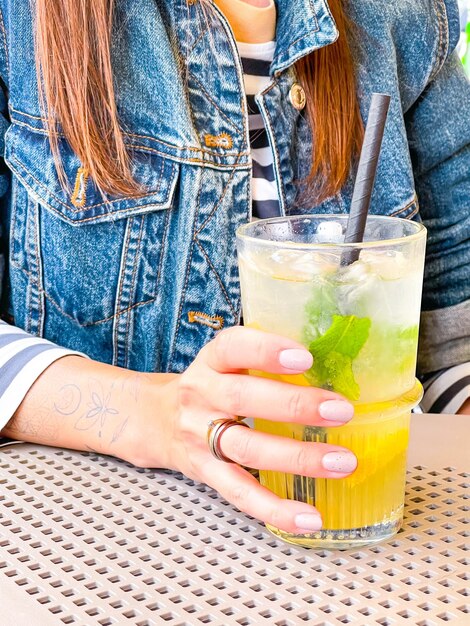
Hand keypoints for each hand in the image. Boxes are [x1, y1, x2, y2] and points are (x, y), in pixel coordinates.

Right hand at [130, 327, 356, 534]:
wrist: (154, 420)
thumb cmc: (209, 386)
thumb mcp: (225, 363)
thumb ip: (263, 362)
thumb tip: (337, 363)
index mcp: (211, 362)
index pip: (233, 348)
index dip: (265, 351)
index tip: (305, 358)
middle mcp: (201, 395)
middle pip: (242, 398)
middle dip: (294, 405)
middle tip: (341, 410)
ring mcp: (201, 437)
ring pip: (247, 448)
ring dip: (297, 457)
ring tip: (342, 461)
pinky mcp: (206, 473)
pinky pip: (240, 493)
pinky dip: (275, 509)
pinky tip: (310, 517)